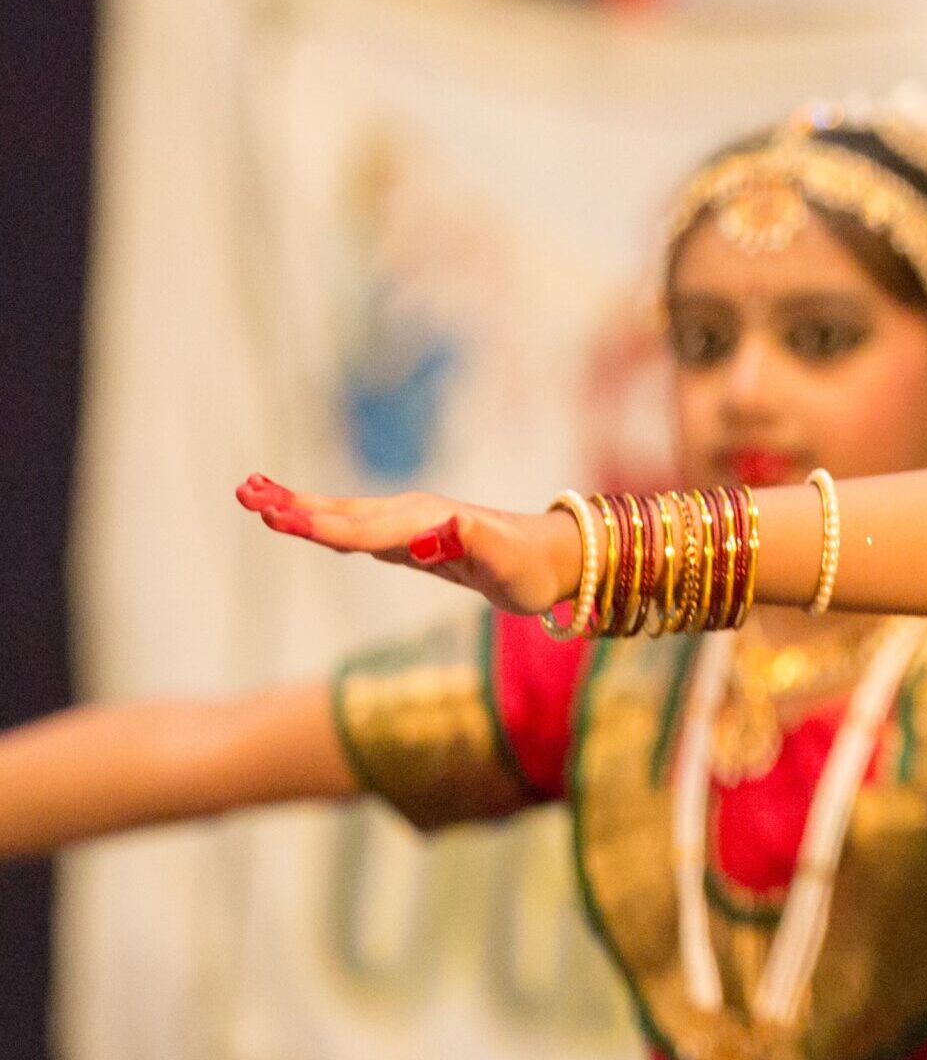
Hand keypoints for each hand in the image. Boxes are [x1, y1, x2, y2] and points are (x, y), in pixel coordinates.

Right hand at [237, 474, 573, 617]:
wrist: (549, 557)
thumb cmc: (529, 566)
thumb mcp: (507, 562)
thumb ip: (475, 543)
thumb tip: (438, 530)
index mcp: (426, 522)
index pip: (363, 529)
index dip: (320, 525)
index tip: (277, 517)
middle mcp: (410, 516)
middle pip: (342, 512)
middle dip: (294, 506)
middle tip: (243, 494)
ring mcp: (405, 523)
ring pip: (342, 514)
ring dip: (297, 505)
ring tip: (251, 493)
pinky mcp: (405, 537)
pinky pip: (354, 525)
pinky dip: (320, 518)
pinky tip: (294, 515)